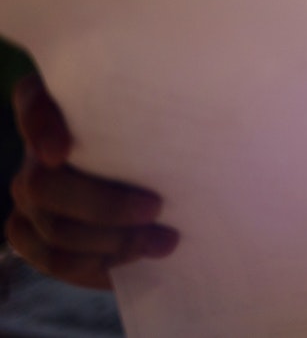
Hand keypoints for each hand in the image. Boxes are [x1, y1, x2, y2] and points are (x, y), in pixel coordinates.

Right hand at [6, 74, 175, 289]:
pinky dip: (98, 266)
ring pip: (54, 231)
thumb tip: (213, 112)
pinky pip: (54, 260)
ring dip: (112, 243)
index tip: (60, 152)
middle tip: (157, 208)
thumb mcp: (168, 110)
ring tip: (165, 242)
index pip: (33, 104)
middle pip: (44, 186)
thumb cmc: (167, 130)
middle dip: (104, 207)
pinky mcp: (31, 233)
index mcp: (61, 105)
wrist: (153, 174)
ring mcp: (29, 195)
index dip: (39, 128)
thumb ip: (168, 105)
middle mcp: (36, 151)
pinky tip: (137, 260)